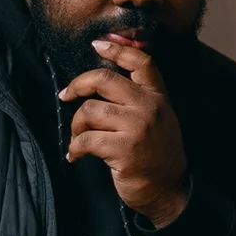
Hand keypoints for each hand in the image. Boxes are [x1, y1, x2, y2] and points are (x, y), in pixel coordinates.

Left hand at [59, 36, 188, 226]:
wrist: (169, 190)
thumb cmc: (157, 155)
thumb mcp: (159, 119)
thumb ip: (140, 98)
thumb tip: (102, 81)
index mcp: (158, 97)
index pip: (141, 62)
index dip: (117, 49)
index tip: (97, 45)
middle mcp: (149, 108)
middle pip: (104, 80)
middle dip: (78, 85)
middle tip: (67, 95)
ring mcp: (137, 128)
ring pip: (89, 111)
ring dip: (76, 125)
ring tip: (79, 136)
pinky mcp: (123, 151)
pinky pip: (85, 140)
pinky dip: (74, 148)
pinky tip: (75, 155)